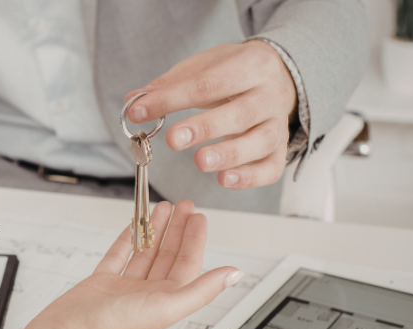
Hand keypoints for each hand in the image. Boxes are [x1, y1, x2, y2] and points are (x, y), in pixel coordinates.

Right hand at [20, 200, 242, 328]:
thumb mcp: (166, 307)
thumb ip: (202, 290)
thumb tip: (234, 275)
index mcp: (166, 301)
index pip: (188, 265)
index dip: (195, 240)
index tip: (199, 217)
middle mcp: (147, 295)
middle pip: (168, 256)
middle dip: (177, 230)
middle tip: (184, 206)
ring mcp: (123, 288)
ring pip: (145, 253)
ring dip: (155, 230)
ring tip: (162, 208)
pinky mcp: (100, 282)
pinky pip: (118, 256)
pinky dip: (127, 239)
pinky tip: (133, 226)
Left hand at [125, 41, 296, 189]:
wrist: (276, 76)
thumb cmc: (231, 73)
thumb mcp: (202, 67)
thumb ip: (168, 85)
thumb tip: (133, 102)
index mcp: (251, 65)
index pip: (208, 84)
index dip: (171, 99)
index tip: (139, 111)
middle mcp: (270, 95)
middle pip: (240, 113)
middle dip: (204, 128)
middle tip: (173, 139)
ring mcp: (278, 124)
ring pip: (260, 142)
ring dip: (229, 154)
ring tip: (200, 162)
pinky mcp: (280, 149)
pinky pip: (271, 168)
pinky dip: (250, 177)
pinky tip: (225, 179)